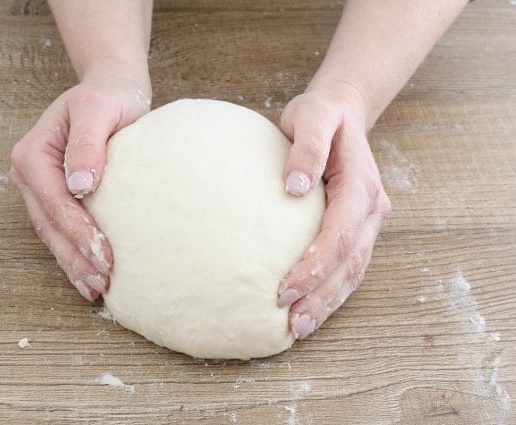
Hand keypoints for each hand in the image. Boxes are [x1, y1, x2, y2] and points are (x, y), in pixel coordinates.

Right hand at [10, 74, 150, 300]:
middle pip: (50, 225)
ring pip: (53, 234)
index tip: (104, 256)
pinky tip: (91, 274)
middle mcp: (31, 175)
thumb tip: (80, 185)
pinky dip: (75, 254)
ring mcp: (41, 189)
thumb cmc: (108, 97)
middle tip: (102, 283)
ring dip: (73, 263)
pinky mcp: (58, 196)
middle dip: (75, 257)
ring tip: (97, 288)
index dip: (78, 231)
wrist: (112, 91)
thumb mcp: (98, 108)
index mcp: (33, 155)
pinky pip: (62, 230)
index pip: (55, 202)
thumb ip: (87, 143)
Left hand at [277, 87, 390, 338]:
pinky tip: (308, 308)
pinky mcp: (356, 228)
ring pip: (353, 271)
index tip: (284, 288)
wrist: (342, 112)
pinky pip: (348, 266)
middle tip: (293, 324)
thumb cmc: (320, 115)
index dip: (315, 265)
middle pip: (350, 263)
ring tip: (299, 328)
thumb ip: (306, 147)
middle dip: (322, 296)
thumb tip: (292, 186)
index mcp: (361, 186)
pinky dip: (330, 291)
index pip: (340, 235)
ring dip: (328, 302)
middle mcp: (370, 209)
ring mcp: (367, 222)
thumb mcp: (312, 116)